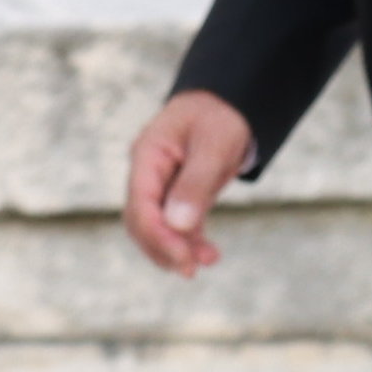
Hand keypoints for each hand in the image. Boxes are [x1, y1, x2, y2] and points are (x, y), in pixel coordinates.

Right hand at [122, 90, 256, 275]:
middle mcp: (148, 172)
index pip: (141, 204)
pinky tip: (208, 254)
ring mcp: (160, 184)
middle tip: (191, 269)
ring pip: (157, 227)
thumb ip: (195, 183)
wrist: (230, 102)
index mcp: (147, 155)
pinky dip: (189, 241)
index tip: (183, 259)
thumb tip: (178, 225)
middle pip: (142, 221)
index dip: (158, 236)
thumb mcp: (214, 145)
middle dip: (163, 248)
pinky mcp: (177, 194)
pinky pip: (176, 224)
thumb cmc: (221, 116)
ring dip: (178, 248)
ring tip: (208, 261)